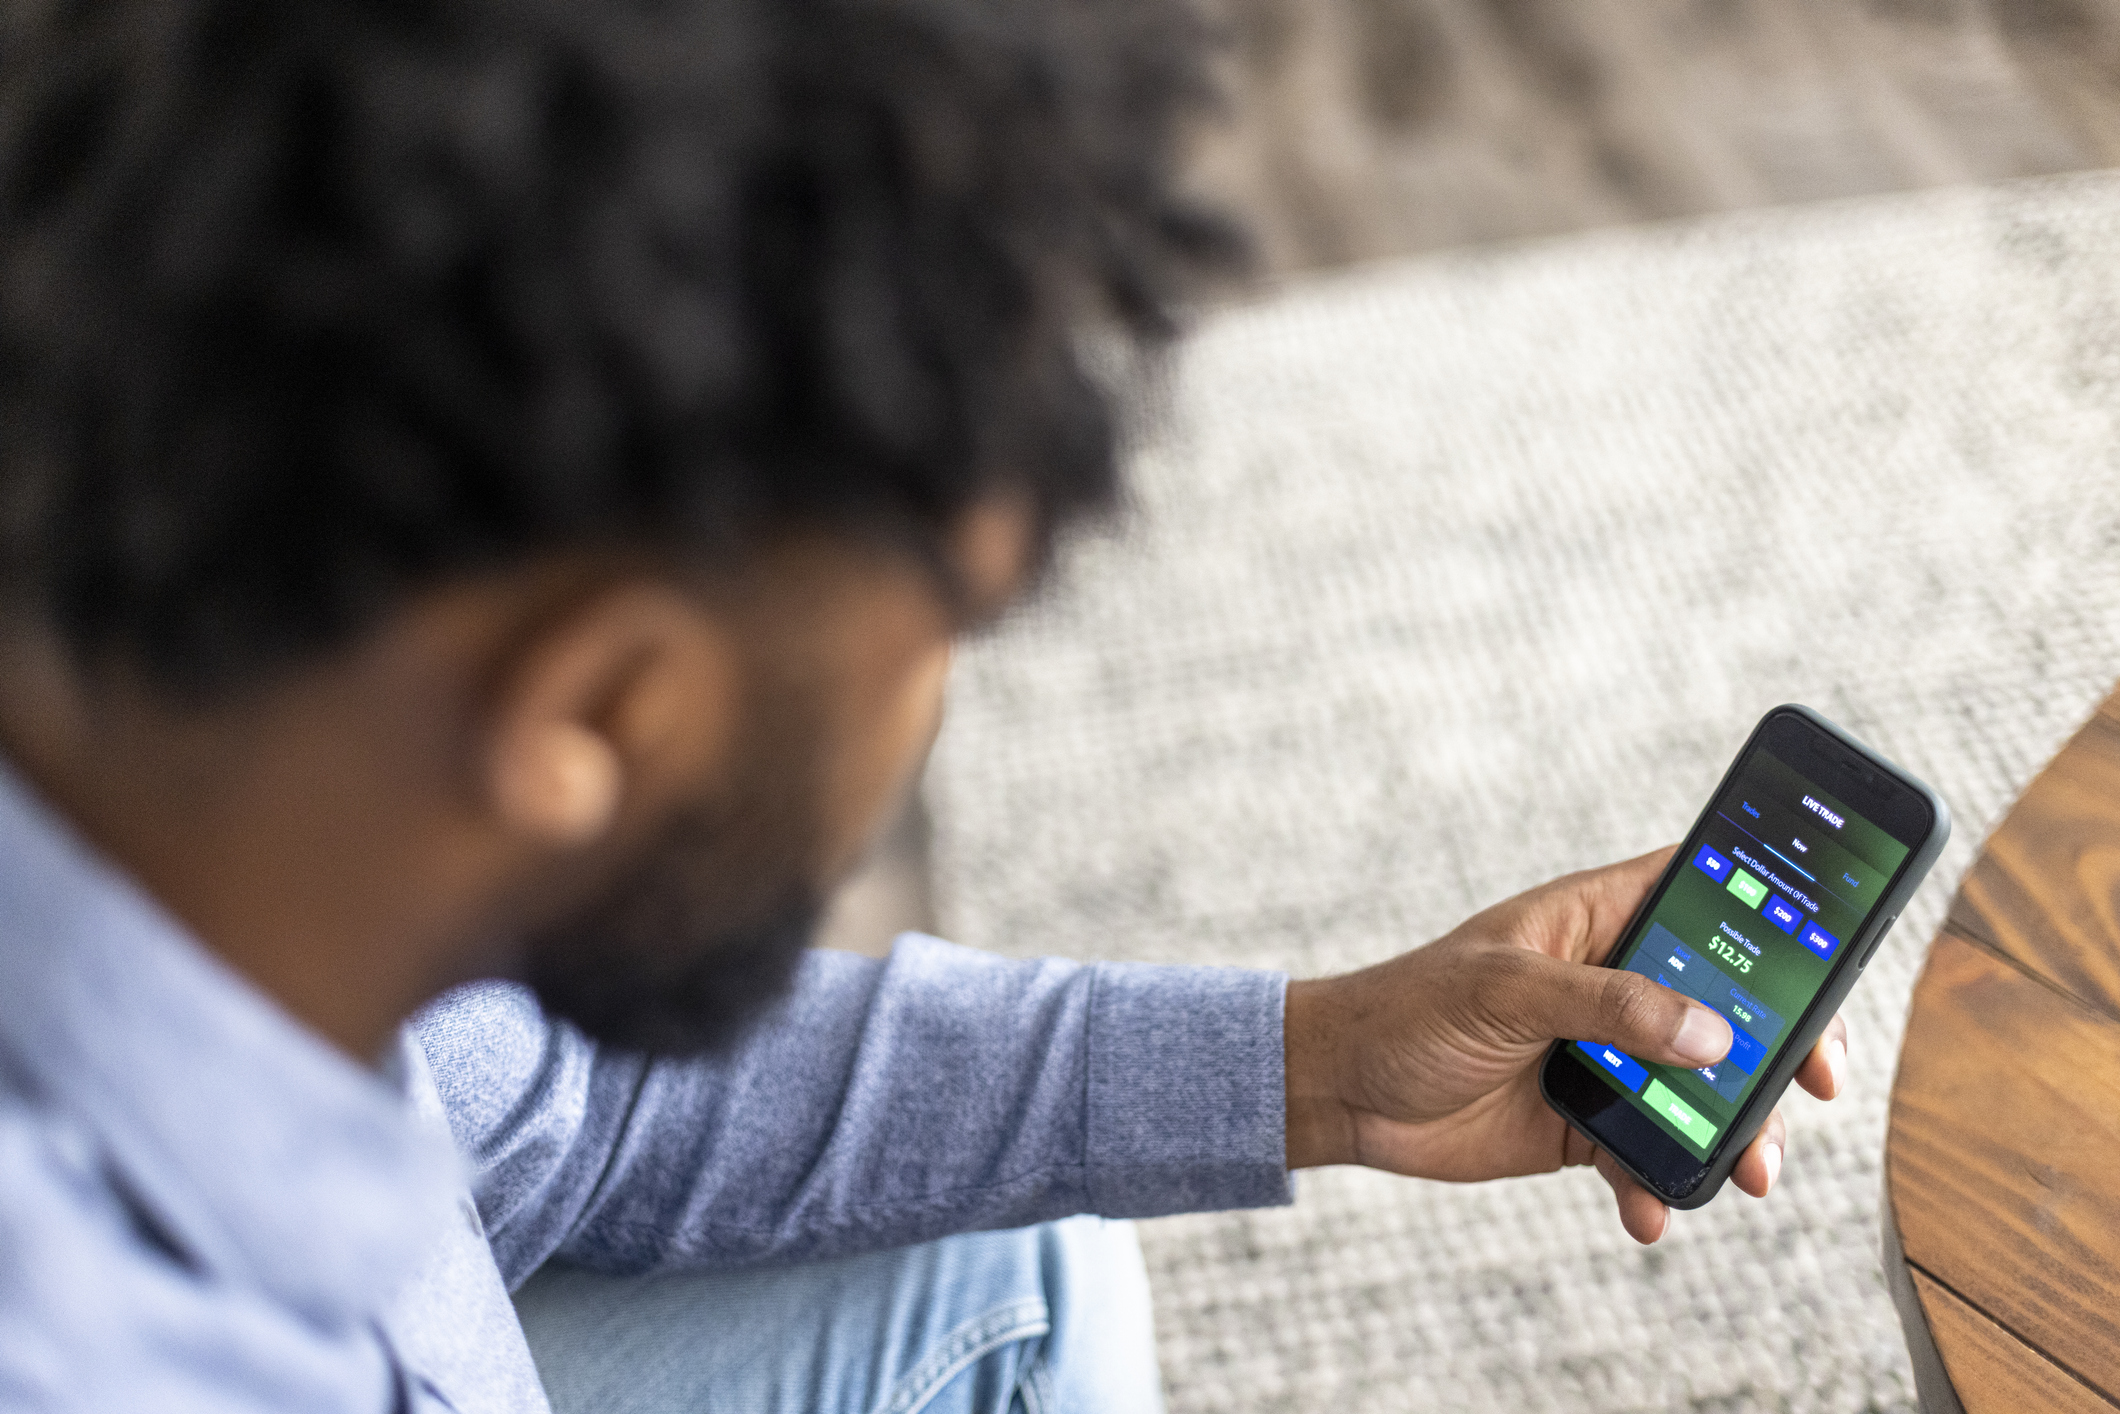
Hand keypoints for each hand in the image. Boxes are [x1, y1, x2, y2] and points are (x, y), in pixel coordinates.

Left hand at [1283, 848, 1850, 1242]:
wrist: (1344, 1092)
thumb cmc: (1411, 1008)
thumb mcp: (1506, 990)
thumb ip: (1608, 1007)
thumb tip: (1713, 1035)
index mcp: (1599, 921)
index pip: (1707, 893)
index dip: (1776, 916)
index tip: (1830, 959)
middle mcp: (1616, 986)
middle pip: (1729, 1004)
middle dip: (1782, 1047)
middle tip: (1819, 1086)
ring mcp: (1606, 1057)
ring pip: (1702, 1090)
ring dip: (1737, 1133)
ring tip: (1751, 1174)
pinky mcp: (1585, 1124)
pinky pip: (1647, 1156)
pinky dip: (1659, 1186)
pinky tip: (1651, 1210)